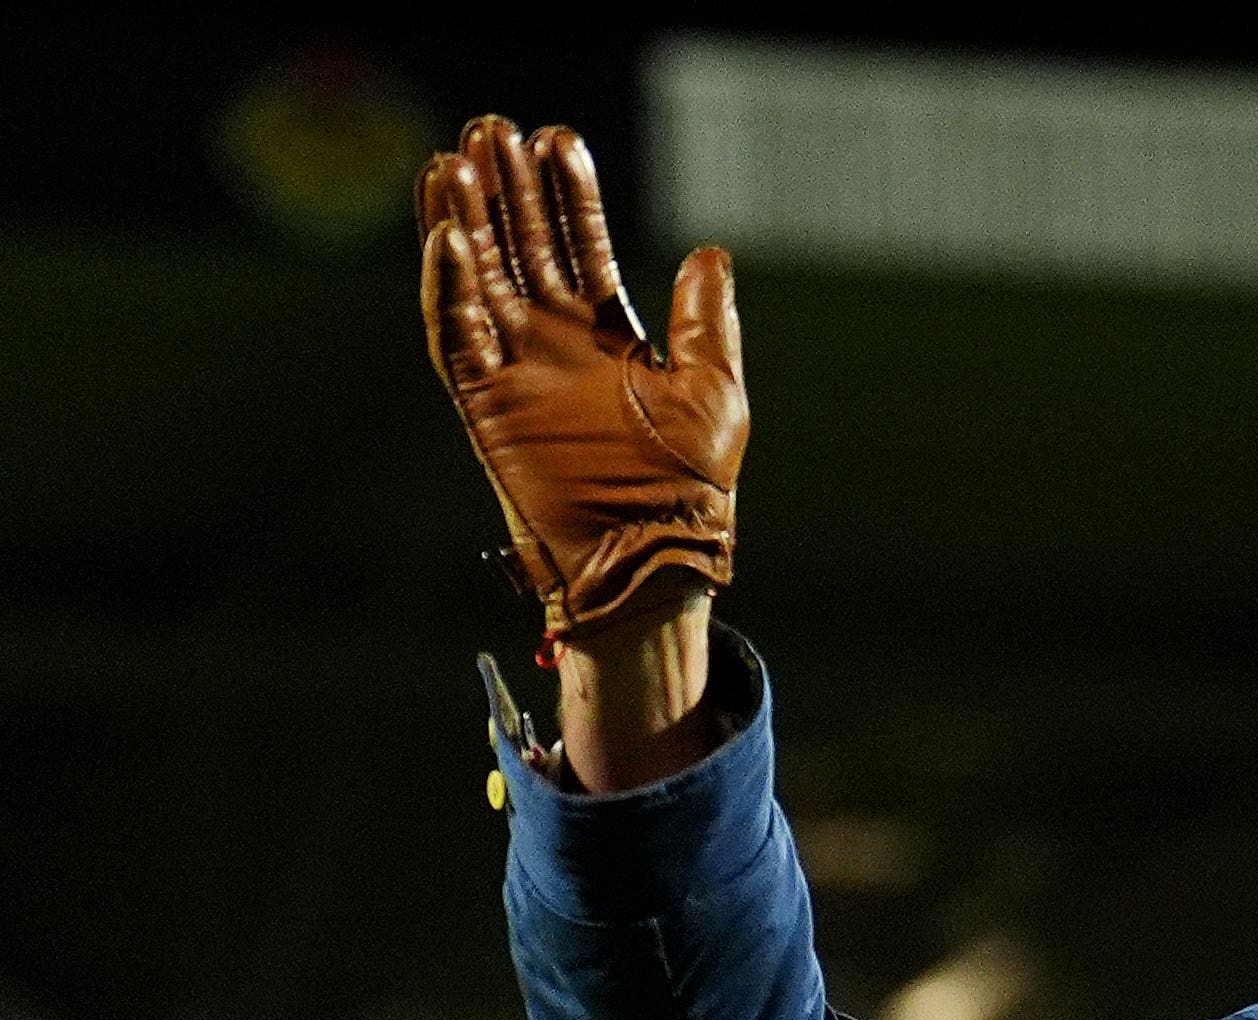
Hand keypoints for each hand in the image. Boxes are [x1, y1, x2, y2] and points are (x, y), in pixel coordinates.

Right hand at [417, 116, 746, 641]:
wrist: (656, 557)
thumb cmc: (693, 486)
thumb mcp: (714, 391)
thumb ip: (706, 323)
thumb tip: (710, 254)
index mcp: (606, 334)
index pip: (578, 244)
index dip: (567, 194)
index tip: (557, 138)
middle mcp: (553, 343)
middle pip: (519, 246)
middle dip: (506, 188)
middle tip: (491, 127)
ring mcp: (516, 371)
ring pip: (478, 278)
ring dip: (465, 220)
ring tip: (455, 158)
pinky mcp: (487, 406)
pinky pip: (457, 337)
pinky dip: (448, 287)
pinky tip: (447, 235)